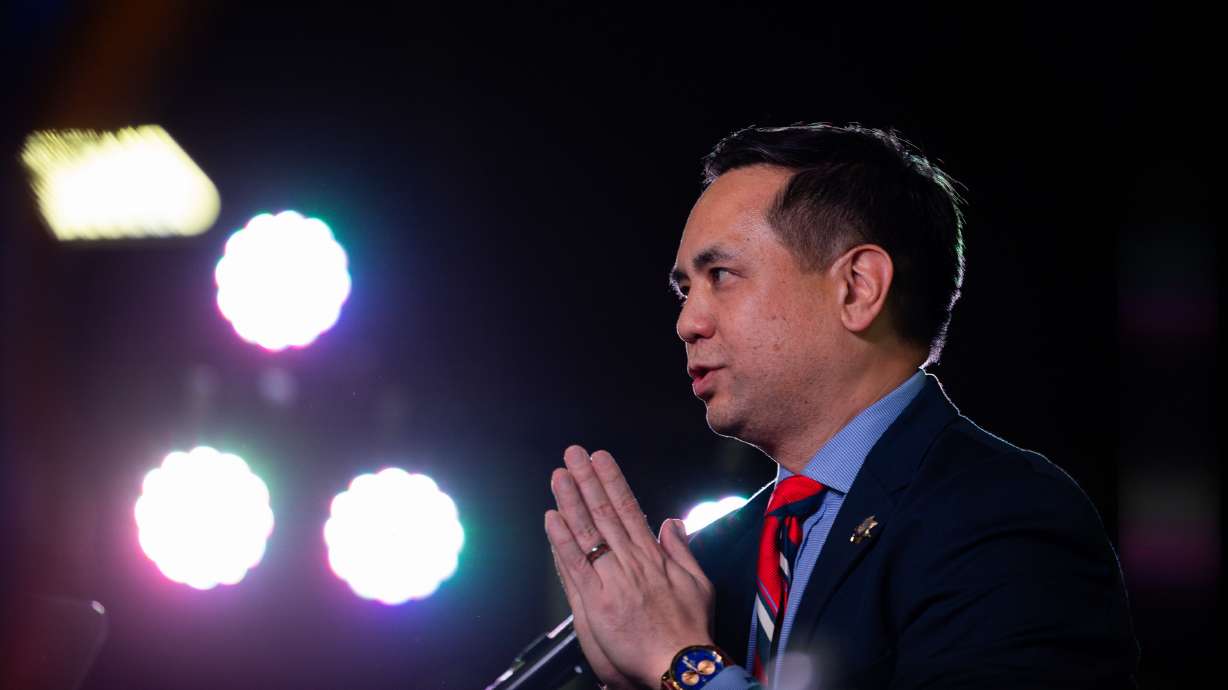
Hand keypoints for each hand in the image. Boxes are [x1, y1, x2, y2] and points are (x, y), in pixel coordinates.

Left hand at [545, 445, 715, 687]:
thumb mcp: (699, 584)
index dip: (612, 481)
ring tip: (559, 476)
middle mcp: (632, 563)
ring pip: (588, 534)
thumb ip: (682, 551)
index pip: (629, 509)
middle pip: (605, 514)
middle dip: (587, 481)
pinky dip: (562, 542)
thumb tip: (671, 522)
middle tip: (572, 455)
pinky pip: (575, 567)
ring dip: (571, 502)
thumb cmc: (691, 630)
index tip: (600, 459)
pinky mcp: (596, 604)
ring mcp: (612, 582)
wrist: (681, 666)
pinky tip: (552, 519)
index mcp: (654, 557)